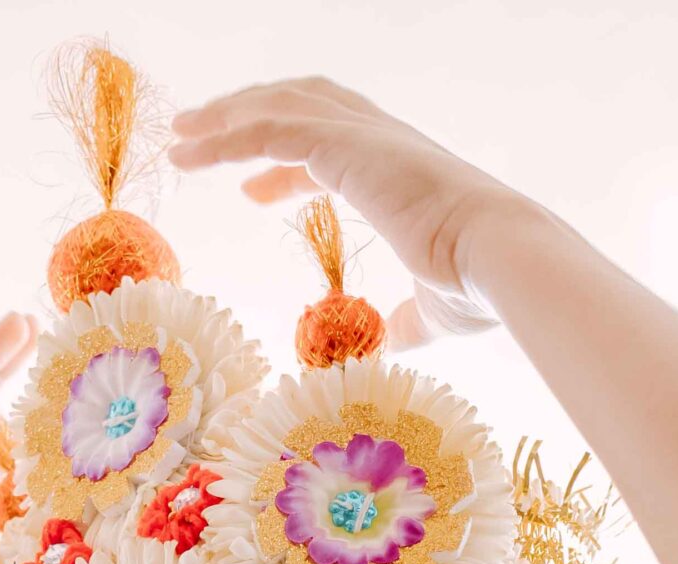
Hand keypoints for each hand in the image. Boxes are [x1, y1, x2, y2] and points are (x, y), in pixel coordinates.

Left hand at [169, 78, 514, 351]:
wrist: (498, 257)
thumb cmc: (477, 287)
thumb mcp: (431, 312)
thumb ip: (405, 321)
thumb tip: (390, 342)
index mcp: (398, 168)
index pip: (329, 147)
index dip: (284, 168)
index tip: (251, 193)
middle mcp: (378, 139)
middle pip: (298, 106)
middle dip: (246, 116)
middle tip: (199, 136)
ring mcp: (360, 135)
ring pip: (276, 107)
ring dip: (222, 118)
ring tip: (180, 136)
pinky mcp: (343, 144)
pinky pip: (268, 128)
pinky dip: (226, 134)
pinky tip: (194, 150)